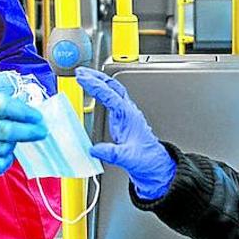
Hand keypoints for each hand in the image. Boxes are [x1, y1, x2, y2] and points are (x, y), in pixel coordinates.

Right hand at [0, 93, 46, 181]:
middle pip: (5, 129)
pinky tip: (2, 155)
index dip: (23, 111)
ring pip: (3, 148)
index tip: (38, 117)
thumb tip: (28, 106)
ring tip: (8, 142)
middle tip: (41, 132)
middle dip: (28, 131)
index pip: (1, 105)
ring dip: (12, 145)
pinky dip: (5, 160)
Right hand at [76, 67, 175, 199]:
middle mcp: (128, 112)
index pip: (110, 95)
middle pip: (113, 86)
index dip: (95, 85)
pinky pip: (113, 100)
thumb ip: (112, 153)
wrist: (156, 167)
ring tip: (85, 77)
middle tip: (81, 72)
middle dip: (96, 77)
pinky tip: (95, 94)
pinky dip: (102, 93)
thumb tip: (95, 149)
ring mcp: (127, 115)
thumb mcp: (128, 158)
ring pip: (114, 91)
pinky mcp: (124, 120)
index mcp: (128, 116)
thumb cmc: (147, 160)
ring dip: (100, 82)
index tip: (83, 77)